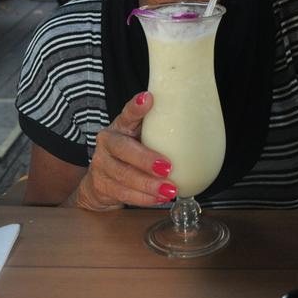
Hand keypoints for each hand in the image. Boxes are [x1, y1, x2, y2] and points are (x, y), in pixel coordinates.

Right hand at [72, 92, 177, 210]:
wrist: (100, 181)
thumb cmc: (130, 153)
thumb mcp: (140, 138)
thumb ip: (158, 131)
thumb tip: (197, 127)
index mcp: (120, 126)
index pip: (127, 113)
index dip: (136, 108)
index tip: (149, 99)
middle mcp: (107, 142)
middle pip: (122, 149)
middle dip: (145, 159)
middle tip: (167, 167)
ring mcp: (101, 165)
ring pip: (123, 175)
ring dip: (148, 184)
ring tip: (169, 189)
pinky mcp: (102, 186)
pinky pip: (123, 193)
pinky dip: (143, 198)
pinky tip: (158, 198)